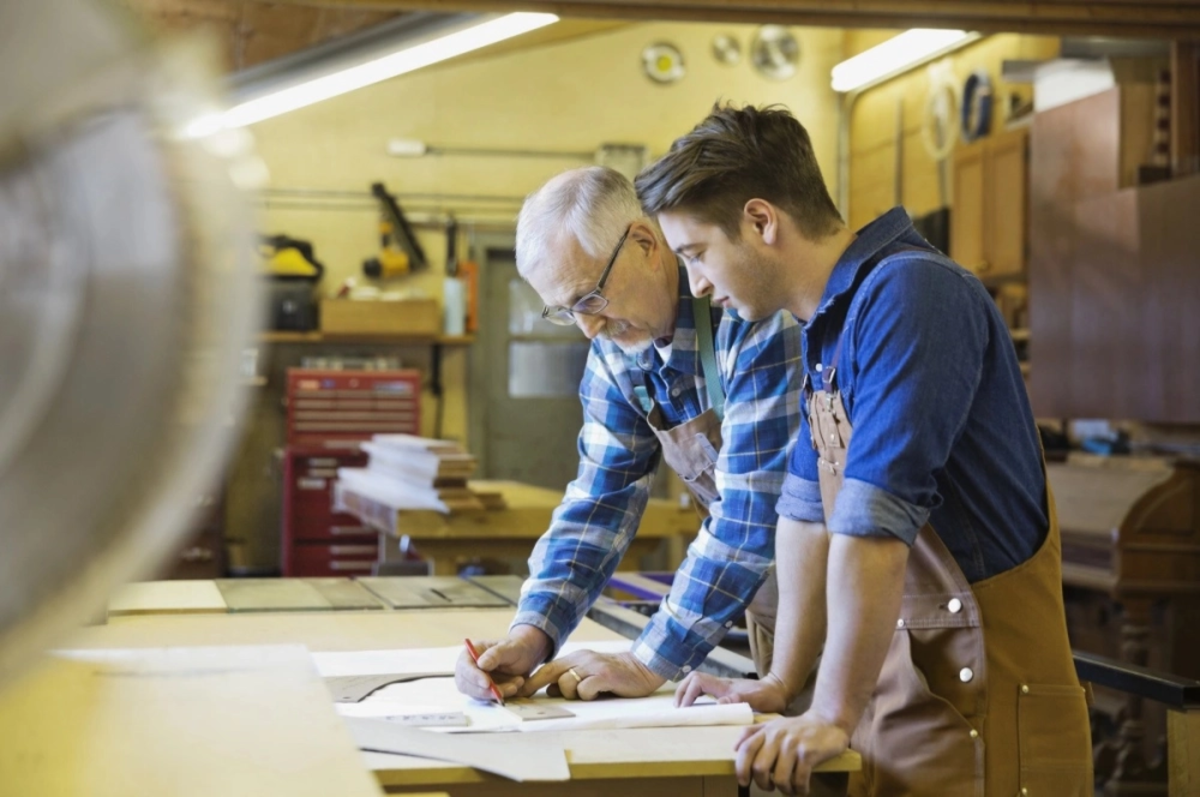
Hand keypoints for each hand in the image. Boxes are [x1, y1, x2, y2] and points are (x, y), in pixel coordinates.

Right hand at [455, 625, 550, 701]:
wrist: (524, 656)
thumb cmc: (515, 648)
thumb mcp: (509, 648)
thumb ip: (495, 654)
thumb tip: (481, 664)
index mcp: (471, 652)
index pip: (465, 666)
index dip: (473, 676)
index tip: (487, 683)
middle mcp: (469, 668)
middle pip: (466, 684)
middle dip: (484, 690)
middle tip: (502, 691)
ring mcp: (474, 681)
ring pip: (477, 694)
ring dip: (495, 693)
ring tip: (515, 685)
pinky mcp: (482, 691)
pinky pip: (486, 698)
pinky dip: (499, 696)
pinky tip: (513, 688)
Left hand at [520, 649, 665, 699]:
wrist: (642, 667)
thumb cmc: (614, 675)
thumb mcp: (588, 675)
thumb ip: (570, 680)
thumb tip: (549, 691)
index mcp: (576, 658)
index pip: (548, 668)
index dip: (532, 681)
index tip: (518, 691)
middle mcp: (581, 659)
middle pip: (551, 673)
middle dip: (538, 686)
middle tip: (529, 696)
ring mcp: (593, 666)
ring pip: (567, 683)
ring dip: (573, 693)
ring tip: (589, 693)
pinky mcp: (604, 675)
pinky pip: (585, 689)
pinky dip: (588, 695)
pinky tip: (599, 693)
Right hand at [674, 671, 789, 711]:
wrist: (778, 689)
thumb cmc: (768, 696)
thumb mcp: (756, 700)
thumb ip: (738, 700)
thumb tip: (718, 704)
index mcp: (724, 686)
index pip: (698, 681)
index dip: (688, 694)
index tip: (684, 709)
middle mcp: (721, 684)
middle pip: (693, 678)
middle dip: (682, 690)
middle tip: (678, 707)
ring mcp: (723, 686)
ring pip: (697, 681)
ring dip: (686, 691)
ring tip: (682, 706)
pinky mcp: (725, 691)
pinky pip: (704, 688)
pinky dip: (694, 694)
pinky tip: (695, 705)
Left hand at [734, 712, 849, 794]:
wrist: (828, 722)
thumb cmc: (797, 728)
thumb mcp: (773, 725)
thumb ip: (753, 733)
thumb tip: (734, 748)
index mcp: (766, 731)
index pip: (746, 749)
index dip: (741, 768)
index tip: (744, 781)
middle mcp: (777, 737)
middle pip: (760, 767)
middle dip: (763, 784)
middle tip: (770, 787)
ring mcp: (793, 745)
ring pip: (780, 778)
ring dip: (784, 790)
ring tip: (789, 789)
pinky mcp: (809, 753)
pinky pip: (799, 780)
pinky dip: (800, 790)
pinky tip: (803, 789)